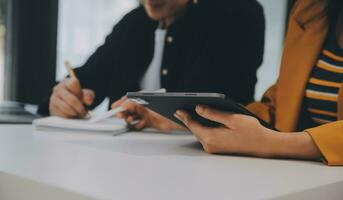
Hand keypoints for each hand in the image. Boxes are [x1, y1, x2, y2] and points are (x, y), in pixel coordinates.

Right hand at [49, 78, 94, 117]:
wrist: (68, 106)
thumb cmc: (78, 97)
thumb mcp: (86, 94)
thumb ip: (89, 95)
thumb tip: (87, 100)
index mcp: (67, 82)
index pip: (73, 83)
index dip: (80, 92)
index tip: (82, 97)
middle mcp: (58, 89)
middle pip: (72, 99)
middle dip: (80, 108)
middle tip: (84, 112)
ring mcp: (53, 98)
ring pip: (66, 108)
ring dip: (75, 113)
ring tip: (78, 114)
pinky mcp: (52, 108)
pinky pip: (62, 114)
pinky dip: (69, 116)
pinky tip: (72, 115)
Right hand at [111, 97, 184, 131]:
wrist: (178, 118)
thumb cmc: (168, 108)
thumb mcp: (150, 105)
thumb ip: (137, 105)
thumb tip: (126, 104)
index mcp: (145, 99)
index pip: (130, 100)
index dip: (121, 103)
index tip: (115, 106)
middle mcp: (145, 107)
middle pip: (129, 109)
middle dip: (124, 112)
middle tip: (120, 114)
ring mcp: (146, 115)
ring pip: (133, 117)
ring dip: (129, 119)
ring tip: (130, 120)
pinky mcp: (149, 123)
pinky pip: (138, 125)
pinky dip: (137, 125)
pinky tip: (139, 124)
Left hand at [174, 105, 321, 159]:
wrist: (264, 146)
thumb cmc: (251, 130)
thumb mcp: (232, 118)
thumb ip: (213, 113)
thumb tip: (198, 108)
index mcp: (211, 137)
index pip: (193, 124)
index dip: (184, 115)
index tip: (176, 108)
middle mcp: (209, 145)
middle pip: (194, 130)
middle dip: (187, 119)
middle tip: (178, 110)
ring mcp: (213, 149)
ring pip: (199, 134)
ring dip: (194, 124)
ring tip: (187, 114)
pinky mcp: (218, 149)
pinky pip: (206, 137)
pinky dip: (202, 129)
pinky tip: (201, 121)